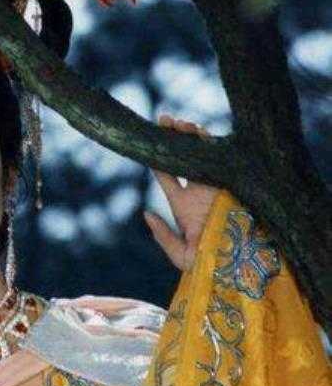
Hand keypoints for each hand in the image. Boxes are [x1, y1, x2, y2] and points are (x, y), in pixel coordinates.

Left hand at [144, 114, 220, 271]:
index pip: (165, 173)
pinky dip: (209, 144)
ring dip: (189, 135)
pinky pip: (222, 158)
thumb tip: (145, 213)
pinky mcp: (233, 182)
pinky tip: (196, 132)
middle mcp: (199, 190)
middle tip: (163, 119)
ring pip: (202, 153)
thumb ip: (163, 236)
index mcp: (182, 203)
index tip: (146, 138)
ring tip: (177, 122)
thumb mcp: (182, 256)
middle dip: (174, 137)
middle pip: (183, 156)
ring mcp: (216, 184)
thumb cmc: (209, 265)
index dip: (156, 155)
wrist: (241, 266)